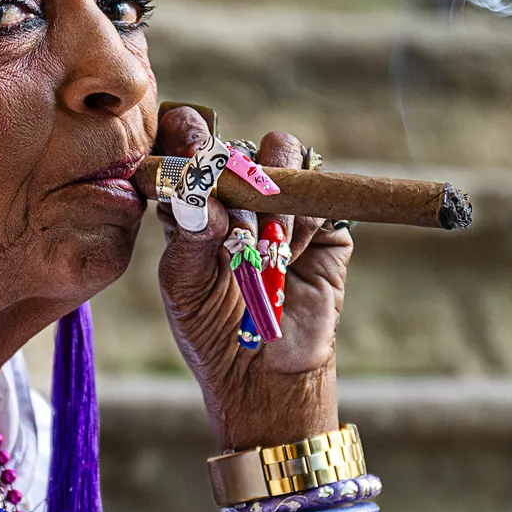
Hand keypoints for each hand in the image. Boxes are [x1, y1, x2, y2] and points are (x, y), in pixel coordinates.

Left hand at [154, 107, 352, 451]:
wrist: (265, 377)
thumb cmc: (213, 331)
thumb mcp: (185, 287)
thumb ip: (189, 237)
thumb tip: (200, 196)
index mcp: (197, 202)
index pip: (191, 147)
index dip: (189, 134)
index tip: (189, 139)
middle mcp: (242, 196)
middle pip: (244, 145)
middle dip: (238, 172)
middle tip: (233, 216)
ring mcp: (286, 208)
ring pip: (286, 159)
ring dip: (273, 197)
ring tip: (263, 247)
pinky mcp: (326, 227)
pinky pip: (321, 198)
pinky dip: (304, 222)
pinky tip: (290, 254)